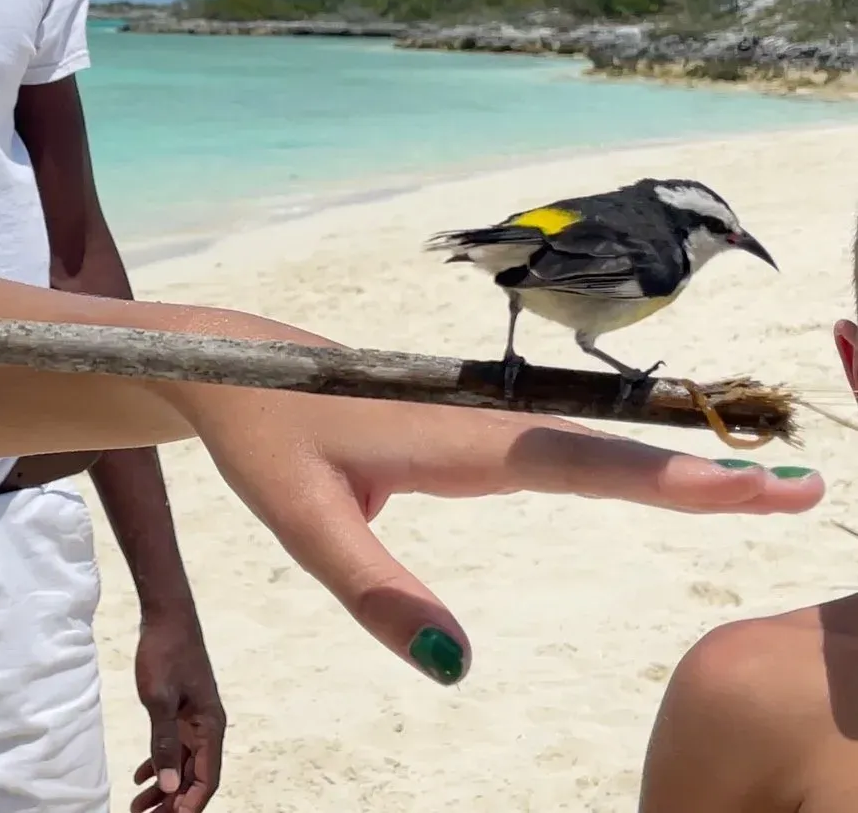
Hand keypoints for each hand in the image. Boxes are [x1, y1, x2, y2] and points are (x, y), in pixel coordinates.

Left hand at [132, 611, 223, 812]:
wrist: (167, 617)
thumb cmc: (166, 653)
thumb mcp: (159, 701)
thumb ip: (164, 743)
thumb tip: (168, 785)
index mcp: (210, 727)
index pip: (206, 779)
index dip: (190, 804)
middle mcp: (206, 728)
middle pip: (193, 777)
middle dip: (172, 802)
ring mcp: (193, 720)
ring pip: (181, 765)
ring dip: (163, 787)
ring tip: (139, 807)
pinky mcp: (180, 712)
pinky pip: (172, 747)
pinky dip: (158, 764)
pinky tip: (140, 778)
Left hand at [179, 388, 822, 683]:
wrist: (231, 366)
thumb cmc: (264, 438)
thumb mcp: (300, 520)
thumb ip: (374, 589)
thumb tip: (454, 665)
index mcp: (453, 436)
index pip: (576, 461)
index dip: (664, 476)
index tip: (750, 486)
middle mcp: (481, 420)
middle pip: (607, 448)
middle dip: (701, 469)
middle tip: (799, 490)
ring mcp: (481, 418)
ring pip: (591, 441)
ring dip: (675, 460)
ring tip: (769, 485)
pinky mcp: (472, 425)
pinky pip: (564, 444)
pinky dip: (628, 457)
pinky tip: (671, 475)